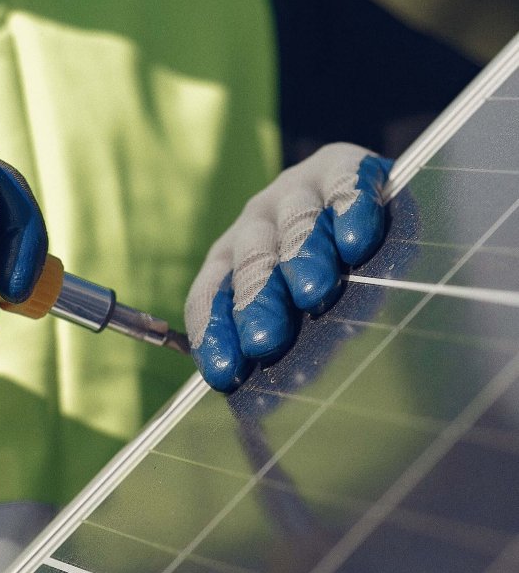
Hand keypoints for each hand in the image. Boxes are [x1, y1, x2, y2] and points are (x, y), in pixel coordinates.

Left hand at [185, 144, 391, 390]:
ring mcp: (296, 191)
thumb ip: (273, 347)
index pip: (210, 297)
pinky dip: (349, 207)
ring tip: (313, 291)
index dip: (215, 333)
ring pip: (294, 224)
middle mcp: (254, 224)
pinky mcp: (342, 166)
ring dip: (301, 257)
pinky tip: (357, 237)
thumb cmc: (321, 280)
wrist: (361, 203)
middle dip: (256, 302)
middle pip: (249, 263)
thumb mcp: (290, 316)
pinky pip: (343, 183)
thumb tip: (257, 406)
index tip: (226, 373)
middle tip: (264, 338)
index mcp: (228, 261)